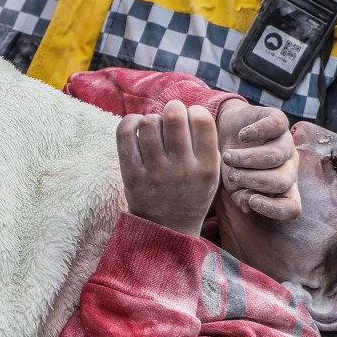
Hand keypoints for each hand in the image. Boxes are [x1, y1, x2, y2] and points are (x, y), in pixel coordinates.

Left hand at [117, 101, 220, 237]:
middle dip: (173, 107)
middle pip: (174, 116)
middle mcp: (181, 169)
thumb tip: (187, 108)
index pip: (202, 120)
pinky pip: (125, 134)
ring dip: (153, 118)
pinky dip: (130, 121)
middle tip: (172, 114)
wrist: (167, 229)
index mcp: (206, 167)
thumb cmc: (191, 193)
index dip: (195, 111)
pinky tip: (137, 125)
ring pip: (149, 122)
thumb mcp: (210, 173)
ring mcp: (155, 172)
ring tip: (155, 127)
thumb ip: (205, 143)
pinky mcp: (132, 175)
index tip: (191, 118)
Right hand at [217, 100, 301, 220]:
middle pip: (282, 181)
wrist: (227, 130)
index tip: (250, 200)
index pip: (292, 207)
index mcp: (283, 186)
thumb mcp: (234, 186)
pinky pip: (276, 126)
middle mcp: (290, 165)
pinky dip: (255, 132)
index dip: (274, 209)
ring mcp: (286, 141)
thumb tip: (249, 204)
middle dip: (252, 180)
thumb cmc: (234, 164)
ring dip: (247, 159)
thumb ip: (242, 198)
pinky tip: (242, 135)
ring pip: (276, 156)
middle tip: (232, 173)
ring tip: (228, 156)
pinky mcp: (279, 119)